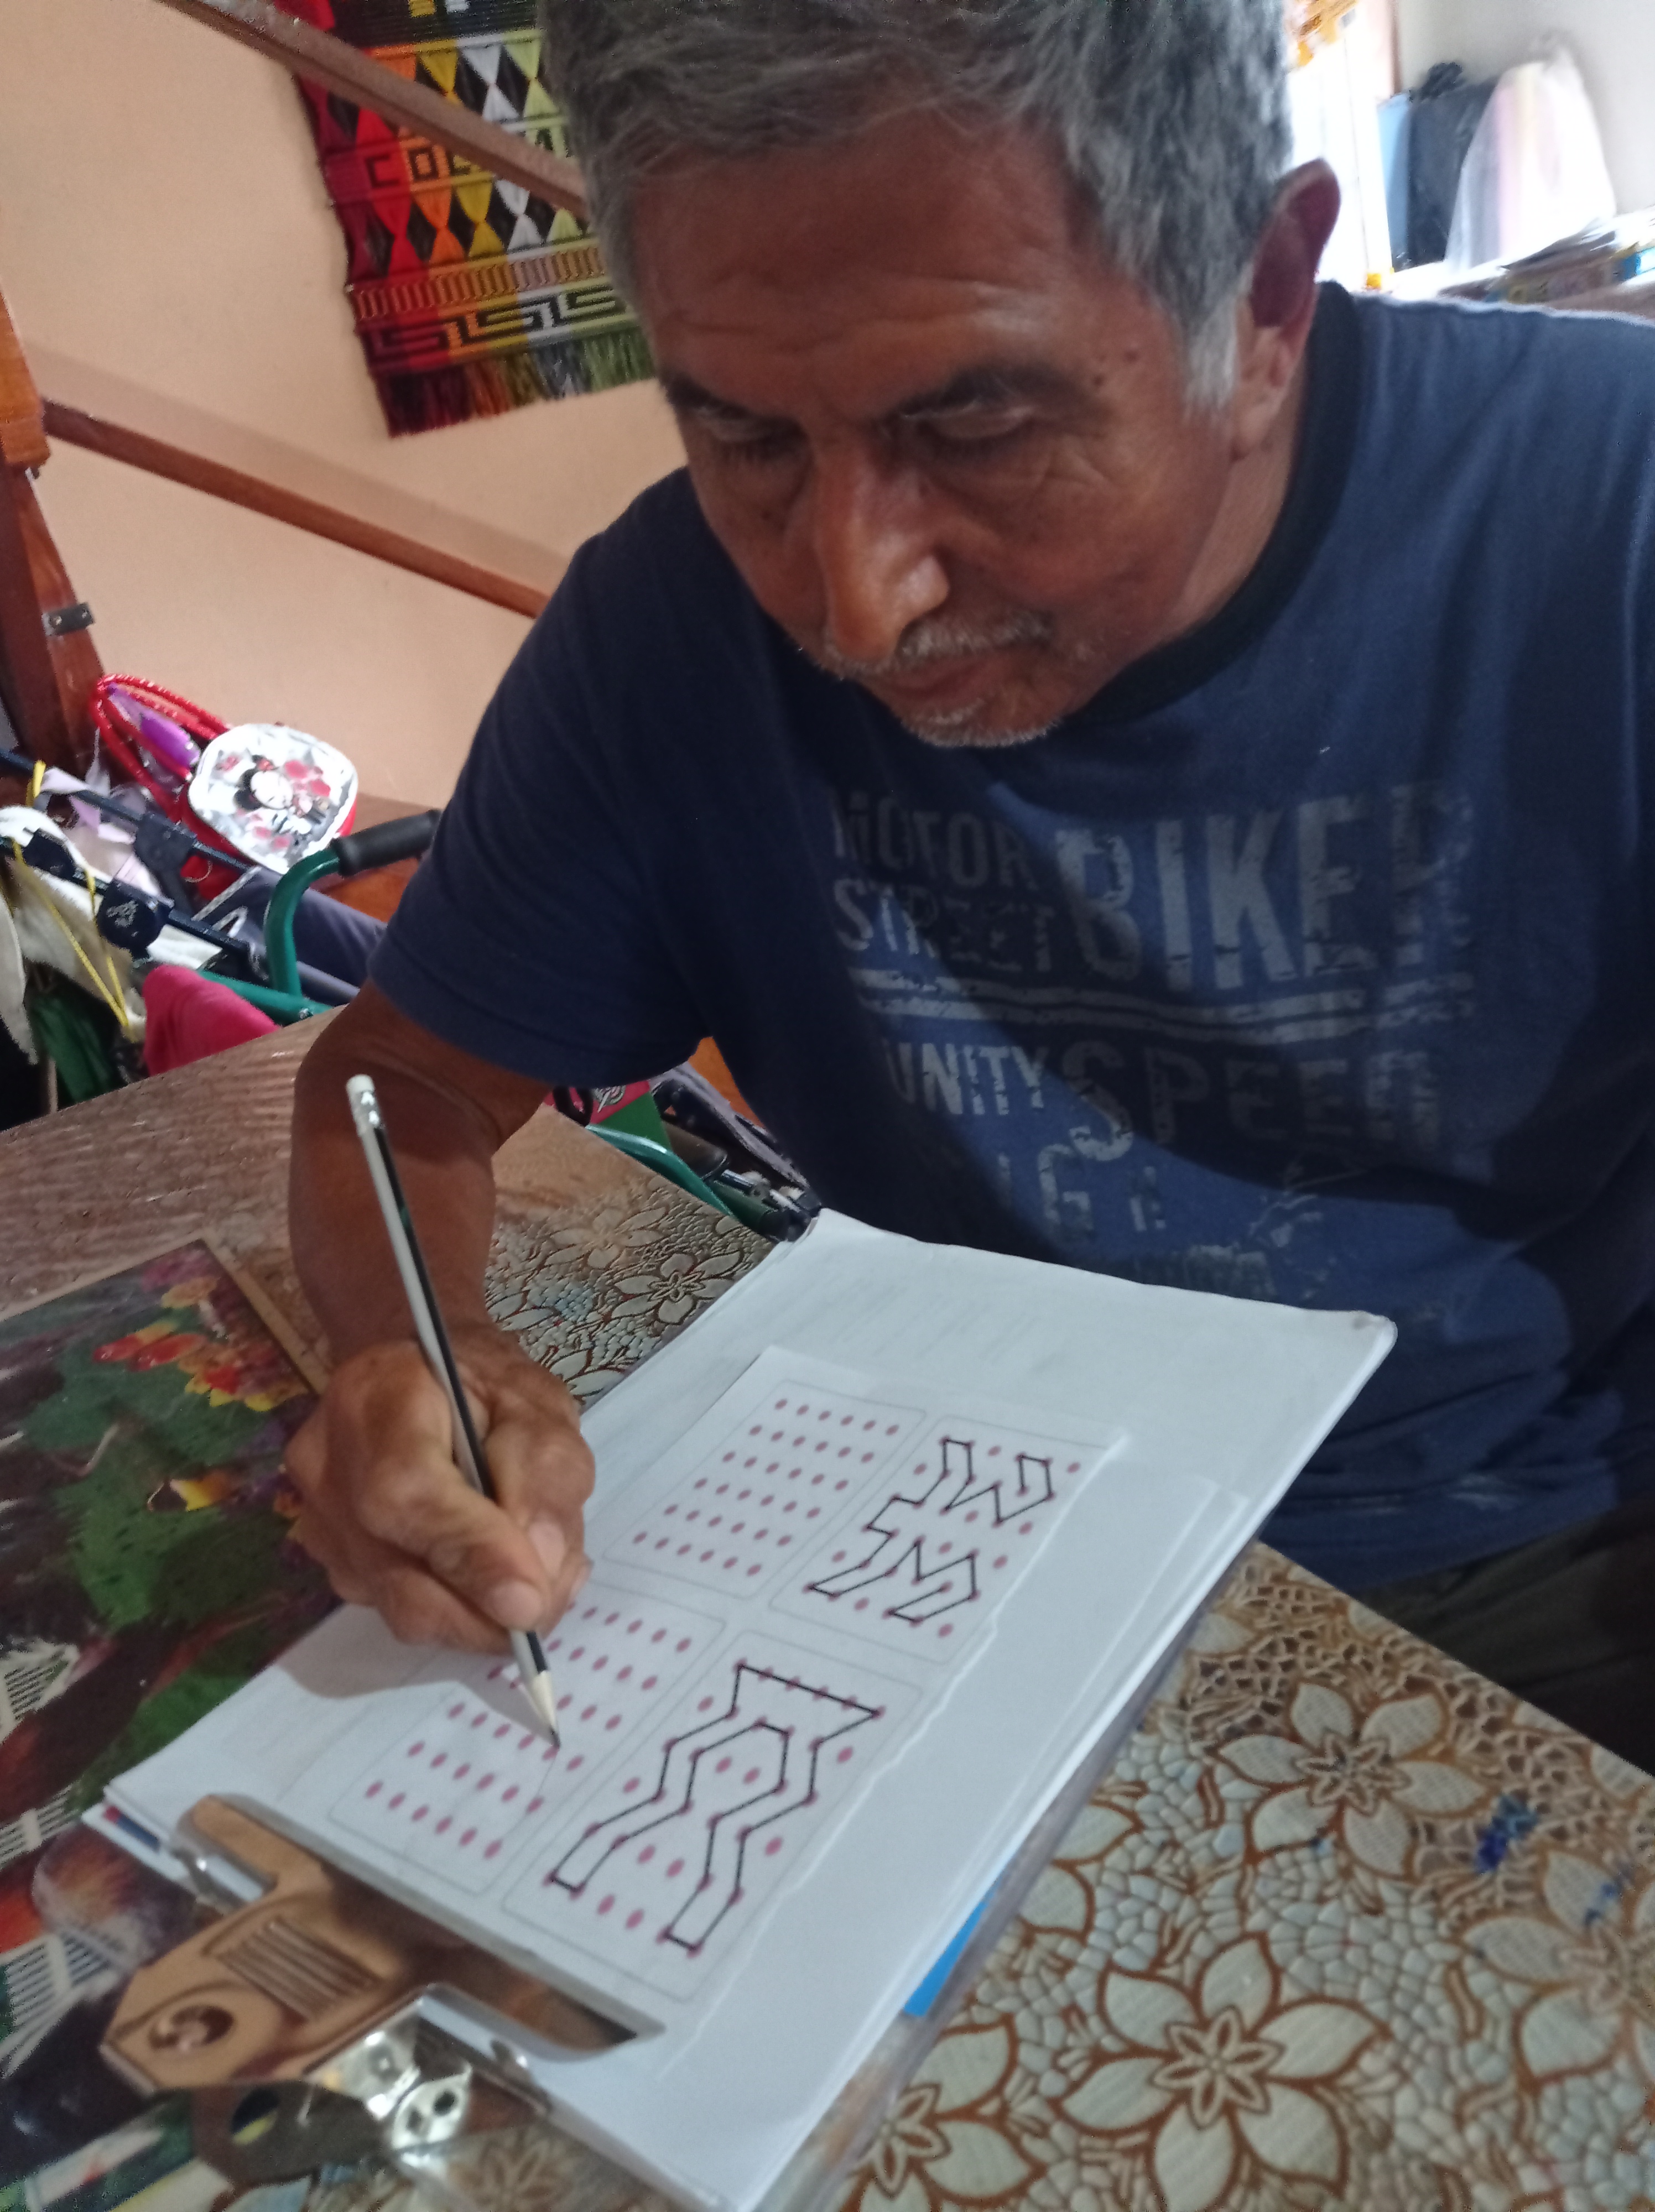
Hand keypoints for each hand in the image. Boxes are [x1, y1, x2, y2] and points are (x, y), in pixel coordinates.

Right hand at [285, 1323, 593, 1649]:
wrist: (422, 1379)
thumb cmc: (486, 1385)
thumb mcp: (539, 1406)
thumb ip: (545, 1478)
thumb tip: (537, 1574)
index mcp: (375, 1396)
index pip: (407, 1492)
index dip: (470, 1553)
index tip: (529, 1602)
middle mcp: (327, 1466)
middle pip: (396, 1573)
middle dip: (484, 1609)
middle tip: (548, 1601)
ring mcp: (321, 1522)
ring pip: (401, 1605)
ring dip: (478, 1612)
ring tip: (530, 1573)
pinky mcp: (333, 1563)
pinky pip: (398, 1609)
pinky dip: (457, 1607)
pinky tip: (489, 1571)